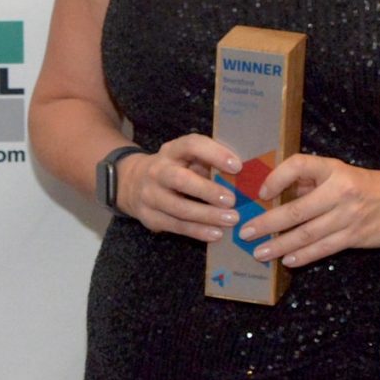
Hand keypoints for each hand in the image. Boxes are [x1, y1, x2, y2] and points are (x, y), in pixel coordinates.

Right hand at [117, 134, 246, 241]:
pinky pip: (175, 226)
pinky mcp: (149, 217)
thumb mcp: (187, 159)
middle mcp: (157, 170)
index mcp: (172, 150)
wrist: (132, 183)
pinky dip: (197, 231)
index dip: (215, 154)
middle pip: (180, 179)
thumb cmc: (175, 169)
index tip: (237, 166)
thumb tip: (247, 175)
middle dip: (207, 191)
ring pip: (178, 207)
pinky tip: (216, 234)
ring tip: (231, 220)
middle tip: (232, 200)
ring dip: (206, 216)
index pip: (191, 145)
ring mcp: (150, 195)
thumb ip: (210, 163)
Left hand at [240, 156, 379, 266]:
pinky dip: (304, 256)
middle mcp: (340, 191)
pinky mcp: (355, 237)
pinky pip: (323, 248)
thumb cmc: (369, 186)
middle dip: (267, 223)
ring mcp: (348, 216)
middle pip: (297, 209)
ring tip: (259, 253)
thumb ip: (310, 182)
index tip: (261, 192)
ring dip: (280, 245)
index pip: (300, 165)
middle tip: (245, 232)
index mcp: (334, 169)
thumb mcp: (340, 174)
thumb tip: (274, 194)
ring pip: (307, 234)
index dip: (277, 177)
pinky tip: (287, 260)